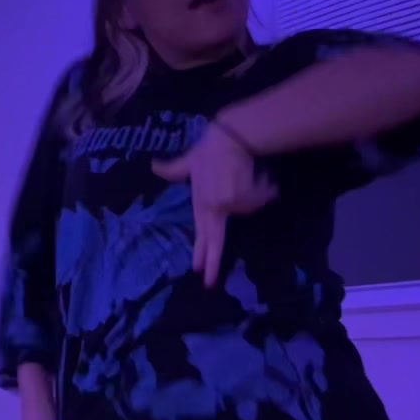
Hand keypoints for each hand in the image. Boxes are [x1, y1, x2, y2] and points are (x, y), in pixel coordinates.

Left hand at [152, 124, 276, 286]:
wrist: (229, 137)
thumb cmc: (210, 149)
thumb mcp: (189, 161)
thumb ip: (174, 169)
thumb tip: (154, 166)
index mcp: (201, 202)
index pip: (202, 232)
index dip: (200, 252)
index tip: (198, 271)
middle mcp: (213, 206)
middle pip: (215, 239)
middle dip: (212, 262)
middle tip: (210, 283)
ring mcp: (227, 203)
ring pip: (248, 208)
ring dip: (255, 195)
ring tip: (249, 176)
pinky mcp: (242, 197)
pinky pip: (260, 198)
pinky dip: (265, 188)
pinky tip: (260, 177)